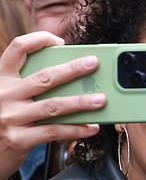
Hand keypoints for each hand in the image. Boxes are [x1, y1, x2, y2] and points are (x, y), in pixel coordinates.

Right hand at [0, 32, 104, 179]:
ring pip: (53, 106)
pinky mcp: (19, 139)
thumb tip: (70, 78)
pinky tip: (91, 127)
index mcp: (2, 79)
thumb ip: (28, 86)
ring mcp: (11, 117)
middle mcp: (5, 95)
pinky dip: (76, 129)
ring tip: (101, 99)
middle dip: (72, 69)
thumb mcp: (8, 97)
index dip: (38, 40)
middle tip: (93, 63)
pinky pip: (53, 132)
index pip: (17, 49)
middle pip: (43, 77)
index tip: (60, 41)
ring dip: (80, 102)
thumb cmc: (3, 120)